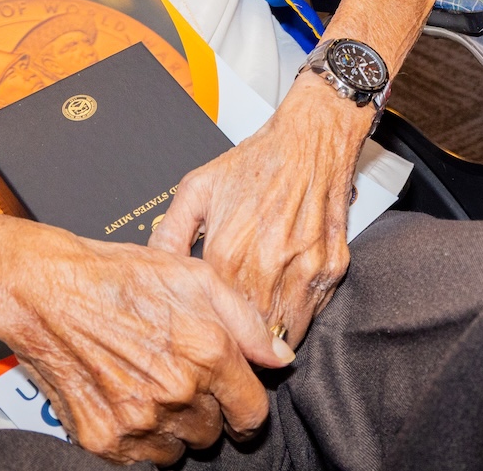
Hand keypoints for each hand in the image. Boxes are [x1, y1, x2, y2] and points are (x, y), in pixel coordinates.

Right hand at [0, 232, 293, 464]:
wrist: (48, 291)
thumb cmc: (122, 277)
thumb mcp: (198, 278)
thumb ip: (247, 323)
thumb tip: (280, 360)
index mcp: (208, 352)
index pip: (252, 413)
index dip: (246, 410)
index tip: (236, 405)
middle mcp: (178, 391)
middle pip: (213, 432)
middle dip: (205, 411)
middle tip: (180, 381)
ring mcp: (139, 420)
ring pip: (178, 449)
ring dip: (173, 429)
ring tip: (151, 389)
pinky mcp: (104, 439)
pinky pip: (140, 459)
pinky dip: (139, 440)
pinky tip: (127, 403)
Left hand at [153, 74, 364, 346]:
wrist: (313, 135)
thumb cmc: (257, 159)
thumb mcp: (199, 188)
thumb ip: (170, 232)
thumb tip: (150, 267)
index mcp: (226, 252)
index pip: (211, 319)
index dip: (208, 333)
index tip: (205, 340)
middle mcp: (265, 265)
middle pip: (247, 333)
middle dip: (238, 343)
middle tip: (231, 346)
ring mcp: (303, 268)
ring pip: (283, 330)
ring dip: (270, 337)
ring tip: (257, 336)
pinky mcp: (332, 266)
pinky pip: (313, 311)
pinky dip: (299, 315)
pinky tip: (285, 304)